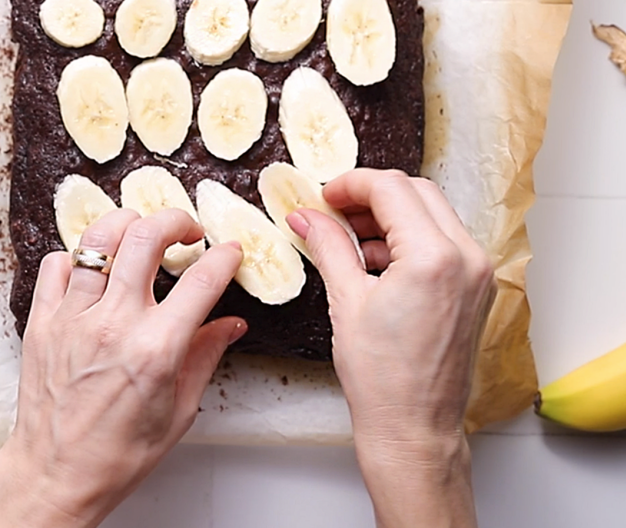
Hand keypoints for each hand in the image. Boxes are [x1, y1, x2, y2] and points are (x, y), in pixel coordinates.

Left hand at [0, 208, 244, 527]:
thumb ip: (205, 357)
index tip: (230, 252)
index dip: (224, 257)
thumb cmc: (117, 453)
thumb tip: (230, 324)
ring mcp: (72, 319)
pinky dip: (78, 256)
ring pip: (98, 238)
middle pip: (146, 237)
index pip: (201, 281)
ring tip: (141, 235)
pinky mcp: (42, 321)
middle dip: (176, 220)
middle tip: (187, 230)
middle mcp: (113, 325)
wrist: (56, 473)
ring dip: (128, 226)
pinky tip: (94, 269)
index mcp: (155, 350)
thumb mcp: (178, 411)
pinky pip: (56, 264)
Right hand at [287, 169, 493, 527]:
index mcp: (434, 258)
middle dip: (371, 196)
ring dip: (391, 216)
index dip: (350, 185)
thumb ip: (328, 246)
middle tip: (333, 210)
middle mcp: (467, 258)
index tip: (324, 196)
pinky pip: (442, 242)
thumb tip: (307, 216)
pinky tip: (375, 260)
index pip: (392, 189)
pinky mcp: (476, 289)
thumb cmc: (382, 379)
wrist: (413, 427)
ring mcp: (477, 273)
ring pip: (432, 215)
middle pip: (417, 193)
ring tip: (349, 238)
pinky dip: (409, 239)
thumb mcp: (346, 301)